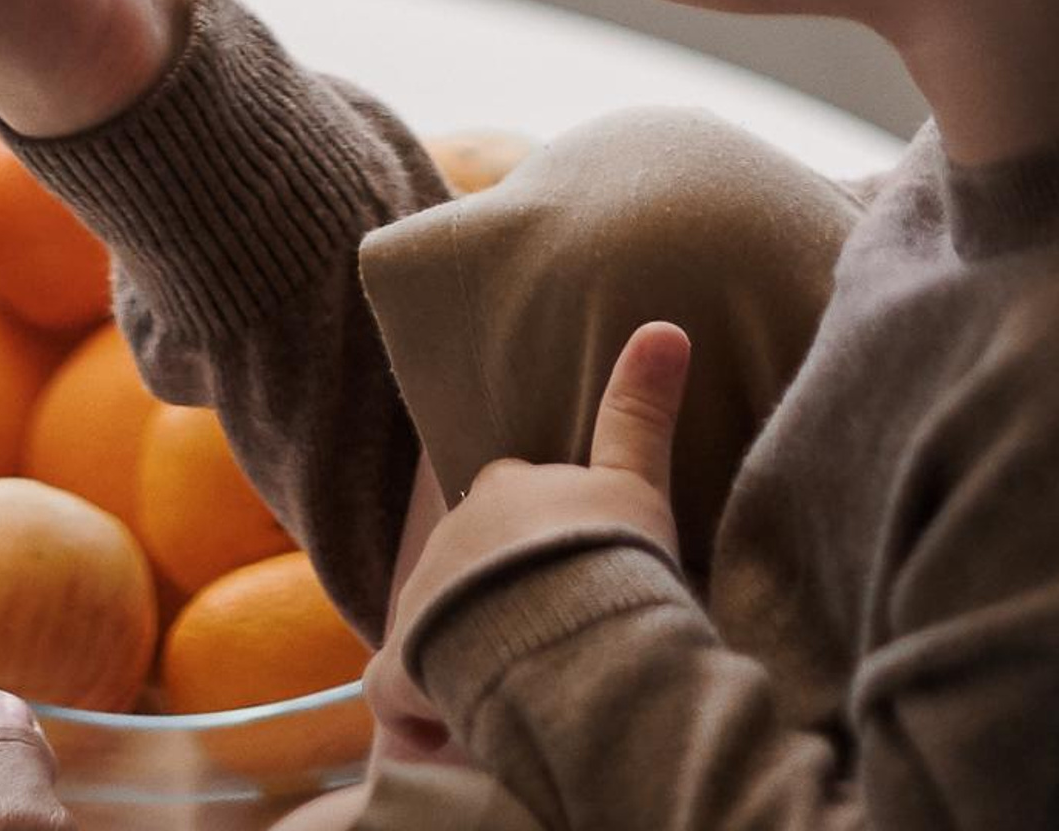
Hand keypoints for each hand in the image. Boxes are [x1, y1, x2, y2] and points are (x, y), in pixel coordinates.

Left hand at [363, 322, 690, 765]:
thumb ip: (641, 412)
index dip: (533, 538)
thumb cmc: (615, 563)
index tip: (558, 571)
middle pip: (470, 562)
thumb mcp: (637, 488)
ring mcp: (424, 595)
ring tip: (521, 690)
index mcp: (509, 487)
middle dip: (495, 595)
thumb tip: (665, 325)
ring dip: (465, 651)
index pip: (511, 497)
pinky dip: (413, 710)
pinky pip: (393, 687)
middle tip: (549, 638)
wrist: (576, 639)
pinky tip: (450, 732)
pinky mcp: (404, 660)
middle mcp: (455, 530)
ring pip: (437, 622)